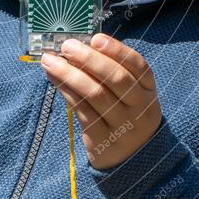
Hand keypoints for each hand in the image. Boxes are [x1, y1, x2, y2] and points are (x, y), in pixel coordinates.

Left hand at [41, 33, 161, 169]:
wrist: (130, 160)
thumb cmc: (124, 114)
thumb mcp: (129, 95)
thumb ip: (111, 72)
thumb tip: (77, 47)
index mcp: (149, 91)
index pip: (138, 66)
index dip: (117, 50)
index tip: (95, 38)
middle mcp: (141, 108)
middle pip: (116, 79)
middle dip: (89, 59)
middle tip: (66, 46)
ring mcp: (124, 127)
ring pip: (96, 95)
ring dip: (70, 74)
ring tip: (50, 61)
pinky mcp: (103, 141)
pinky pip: (82, 112)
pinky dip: (66, 92)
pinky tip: (54, 80)